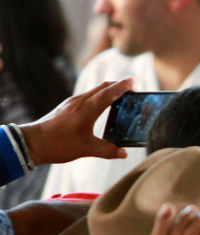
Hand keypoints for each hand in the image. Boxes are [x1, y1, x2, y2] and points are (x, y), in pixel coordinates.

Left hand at [19, 78, 133, 165]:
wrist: (32, 142)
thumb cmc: (59, 143)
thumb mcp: (87, 149)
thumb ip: (108, 150)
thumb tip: (124, 154)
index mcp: (88, 109)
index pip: (109, 93)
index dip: (122, 87)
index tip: (133, 81)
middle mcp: (79, 102)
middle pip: (102, 88)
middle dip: (117, 86)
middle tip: (130, 88)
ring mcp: (71, 103)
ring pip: (93, 92)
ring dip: (107, 91)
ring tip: (118, 97)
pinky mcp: (66, 107)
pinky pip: (86, 97)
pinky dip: (97, 98)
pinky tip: (99, 107)